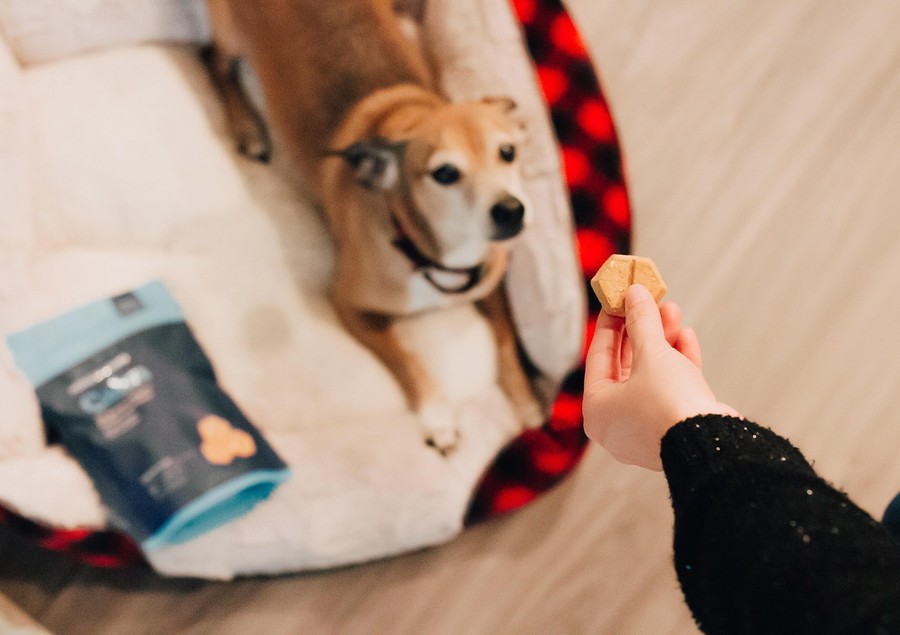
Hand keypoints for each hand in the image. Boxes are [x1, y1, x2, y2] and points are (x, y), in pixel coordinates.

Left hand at [583, 284, 738, 470]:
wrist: (713, 445)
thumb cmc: (668, 403)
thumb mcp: (651, 353)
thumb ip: (641, 321)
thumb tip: (634, 293)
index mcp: (597, 411)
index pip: (599, 357)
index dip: (610, 323)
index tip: (618, 299)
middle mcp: (618, 424)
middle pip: (626, 365)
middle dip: (641, 330)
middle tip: (648, 301)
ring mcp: (647, 429)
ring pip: (651, 376)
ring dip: (662, 342)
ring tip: (672, 309)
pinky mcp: (675, 429)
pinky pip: (671, 391)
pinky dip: (678, 363)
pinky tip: (686, 335)